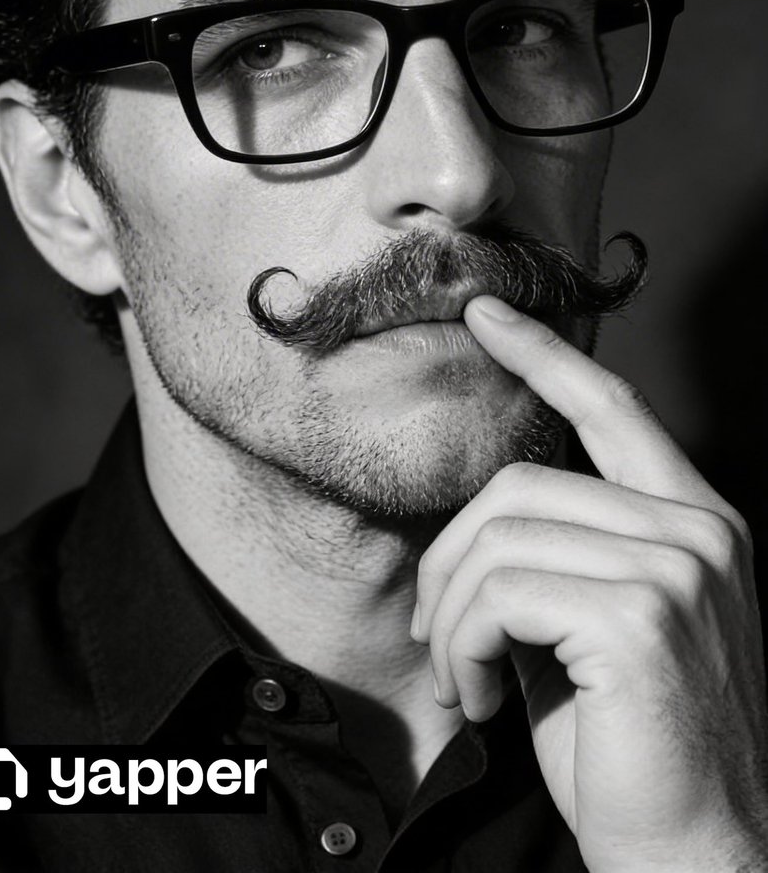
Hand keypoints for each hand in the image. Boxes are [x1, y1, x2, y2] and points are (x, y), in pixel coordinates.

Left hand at [412, 296, 767, 871]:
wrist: (695, 852)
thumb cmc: (632, 745)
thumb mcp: (595, 627)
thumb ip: (558, 556)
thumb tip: (473, 522)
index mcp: (695, 523)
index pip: (613, 409)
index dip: (545, 355)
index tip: (486, 316)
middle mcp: (698, 532)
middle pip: (517, 488)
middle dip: (449, 562)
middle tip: (437, 635)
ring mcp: (676, 570)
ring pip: (496, 541)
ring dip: (451, 618)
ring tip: (463, 677)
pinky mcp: (640, 618)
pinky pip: (498, 594)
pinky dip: (463, 646)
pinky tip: (480, 696)